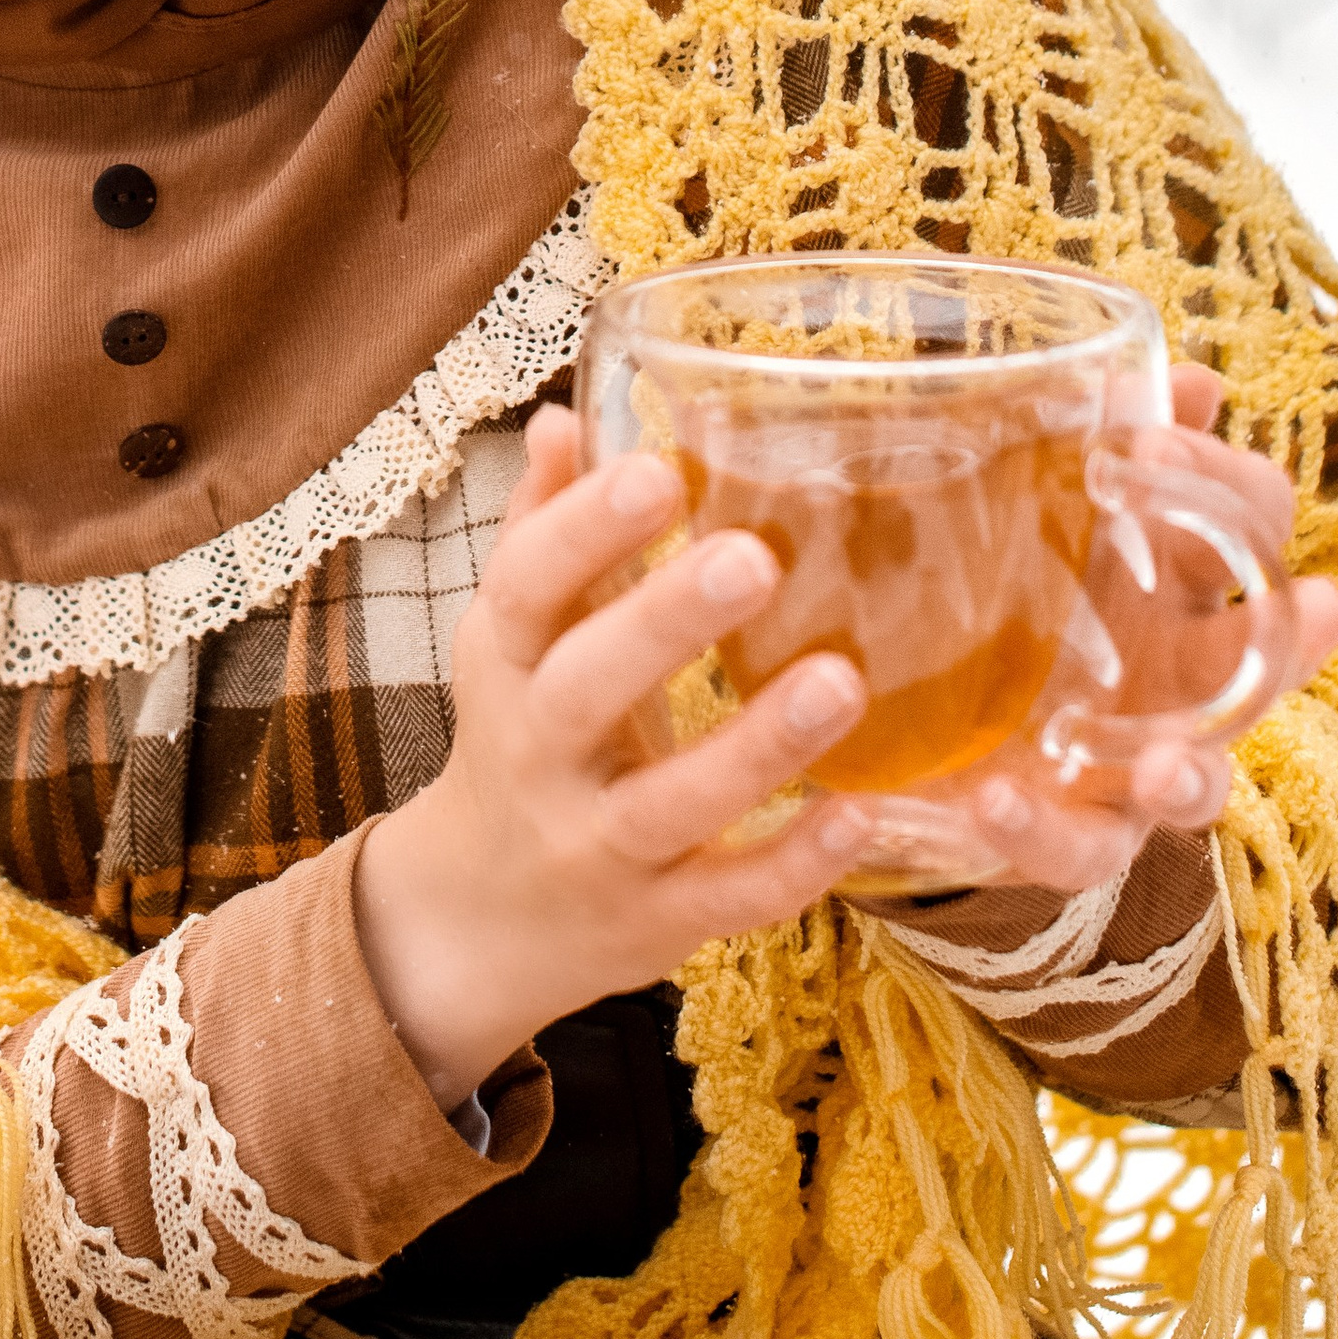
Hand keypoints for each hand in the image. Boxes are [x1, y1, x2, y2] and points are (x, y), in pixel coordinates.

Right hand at [352, 403, 872, 1107]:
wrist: (474, 918)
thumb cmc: (521, 738)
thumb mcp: (512, 637)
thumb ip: (543, 530)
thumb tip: (565, 417)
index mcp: (505, 665)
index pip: (527, 587)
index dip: (584, 530)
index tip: (659, 470)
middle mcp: (537, 755)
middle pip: (585, 688)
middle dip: (663, 624)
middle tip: (753, 556)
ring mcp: (595, 846)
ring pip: (668, 802)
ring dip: (754, 746)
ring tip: (841, 680)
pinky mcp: (656, 921)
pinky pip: (727, 897)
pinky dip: (794, 863)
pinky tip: (862, 812)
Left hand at [941, 365, 1337, 891]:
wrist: (929, 721)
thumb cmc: (1010, 593)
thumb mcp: (1036, 503)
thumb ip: (1103, 440)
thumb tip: (1191, 380)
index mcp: (1177, 577)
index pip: (1251, 520)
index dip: (1222, 482)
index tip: (1143, 446)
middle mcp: (1179, 674)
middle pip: (1263, 658)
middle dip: (1294, 638)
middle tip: (1326, 607)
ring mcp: (1132, 764)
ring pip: (1198, 781)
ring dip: (1192, 773)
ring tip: (1169, 768)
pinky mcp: (1068, 833)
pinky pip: (1073, 850)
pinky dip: (1040, 833)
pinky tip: (994, 802)